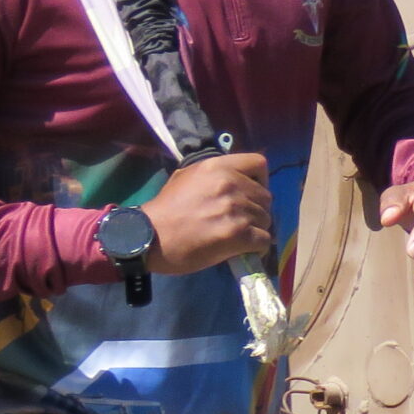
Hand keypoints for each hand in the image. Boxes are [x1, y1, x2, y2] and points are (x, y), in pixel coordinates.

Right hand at [144, 153, 272, 276]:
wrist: (147, 237)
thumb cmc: (165, 209)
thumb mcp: (186, 177)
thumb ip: (215, 176)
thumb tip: (239, 182)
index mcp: (217, 167)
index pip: (259, 163)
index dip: (260, 180)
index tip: (250, 192)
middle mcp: (230, 184)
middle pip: (266, 197)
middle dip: (256, 210)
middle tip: (239, 221)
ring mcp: (235, 209)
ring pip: (266, 220)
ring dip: (255, 229)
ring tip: (236, 236)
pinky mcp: (238, 234)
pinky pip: (264, 240)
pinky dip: (257, 247)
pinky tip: (243, 250)